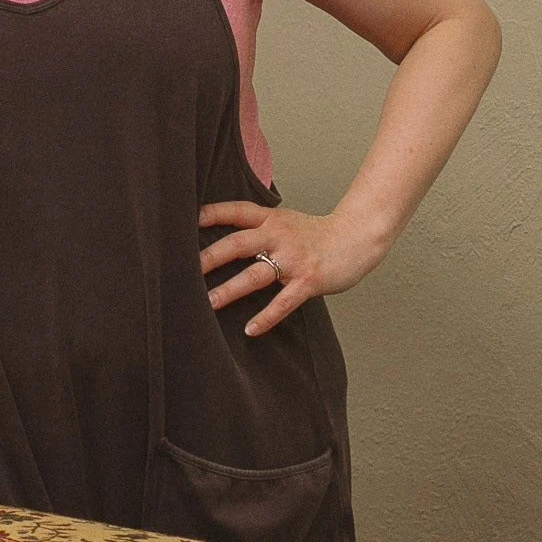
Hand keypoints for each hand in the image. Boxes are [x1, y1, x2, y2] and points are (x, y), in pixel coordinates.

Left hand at [198, 202, 387, 338]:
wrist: (356, 237)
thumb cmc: (316, 234)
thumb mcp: (286, 221)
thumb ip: (259, 226)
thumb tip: (225, 239)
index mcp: (271, 219)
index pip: (236, 211)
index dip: (211, 214)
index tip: (185, 221)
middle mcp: (279, 235)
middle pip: (237, 244)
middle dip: (209, 258)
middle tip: (184, 271)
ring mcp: (293, 259)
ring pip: (255, 275)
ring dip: (229, 290)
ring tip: (208, 303)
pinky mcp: (308, 280)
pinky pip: (283, 302)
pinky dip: (266, 317)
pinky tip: (250, 329)